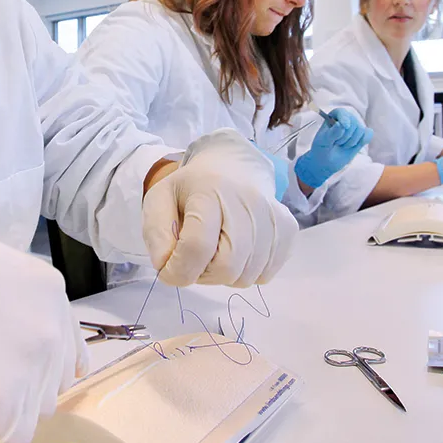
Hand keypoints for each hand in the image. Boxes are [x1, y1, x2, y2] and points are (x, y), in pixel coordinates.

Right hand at [0, 197, 85, 442]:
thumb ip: (9, 306)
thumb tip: (3, 340)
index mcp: (49, 292)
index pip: (62, 350)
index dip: (28, 364)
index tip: (1, 367)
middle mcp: (53, 331)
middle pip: (47, 385)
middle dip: (11, 386)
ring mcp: (33, 372)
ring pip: (27, 414)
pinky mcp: (4, 412)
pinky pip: (3, 438)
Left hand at [141, 129, 297, 287]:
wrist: (232, 166)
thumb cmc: (193, 189)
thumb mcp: (160, 199)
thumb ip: (155, 233)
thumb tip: (166, 265)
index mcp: (209, 191)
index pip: (196, 245)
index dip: (178, 269)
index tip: (168, 269)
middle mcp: (247, 201)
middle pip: (226, 267)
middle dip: (202, 274)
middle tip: (194, 258)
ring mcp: (272, 216)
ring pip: (246, 276)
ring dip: (224, 274)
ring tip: (216, 250)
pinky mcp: (288, 230)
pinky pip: (265, 275)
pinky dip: (246, 272)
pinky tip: (237, 249)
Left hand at [295, 108, 372, 188]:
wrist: (327, 160)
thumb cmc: (322, 148)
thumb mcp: (323, 141)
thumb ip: (332, 133)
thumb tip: (341, 124)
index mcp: (333, 117)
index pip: (341, 112)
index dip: (344, 118)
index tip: (344, 126)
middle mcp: (345, 119)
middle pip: (353, 122)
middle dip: (345, 136)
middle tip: (336, 143)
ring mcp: (354, 127)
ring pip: (361, 130)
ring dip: (351, 141)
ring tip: (342, 145)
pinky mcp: (361, 135)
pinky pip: (368, 134)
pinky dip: (363, 140)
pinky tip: (354, 146)